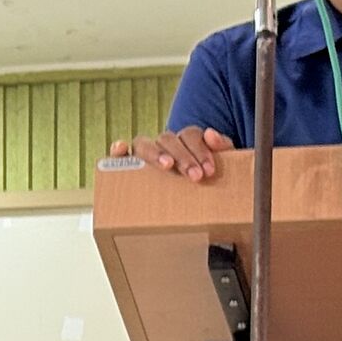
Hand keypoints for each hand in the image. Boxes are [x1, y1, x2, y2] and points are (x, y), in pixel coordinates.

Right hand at [113, 128, 232, 181]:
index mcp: (186, 141)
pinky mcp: (127, 167)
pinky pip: (118, 156)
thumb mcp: (222, 164)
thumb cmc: (207, 180)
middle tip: (195, 176)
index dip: (200, 150)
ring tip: (167, 166)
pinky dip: (118, 150)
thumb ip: (223, 148)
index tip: (209, 170)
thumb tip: (211, 134)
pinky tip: (121, 149)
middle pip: (167, 138)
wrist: (203, 205)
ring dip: (155, 153)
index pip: (190, 135)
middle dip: (183, 156)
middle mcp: (163, 144)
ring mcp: (144, 154)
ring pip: (144, 143)